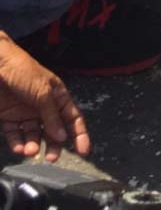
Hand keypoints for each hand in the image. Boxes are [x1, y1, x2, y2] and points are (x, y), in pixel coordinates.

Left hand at [0, 34, 88, 161]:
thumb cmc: (23, 70)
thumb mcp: (43, 92)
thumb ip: (52, 115)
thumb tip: (62, 136)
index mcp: (58, 96)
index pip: (72, 118)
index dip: (79, 134)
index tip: (83, 151)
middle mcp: (43, 107)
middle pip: (53, 131)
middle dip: (54, 145)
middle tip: (52, 158)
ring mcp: (26, 113)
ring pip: (34, 135)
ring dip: (34, 145)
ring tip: (30, 151)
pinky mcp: (9, 118)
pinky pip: (16, 135)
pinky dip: (18, 143)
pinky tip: (19, 148)